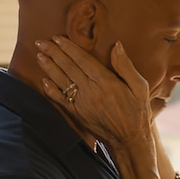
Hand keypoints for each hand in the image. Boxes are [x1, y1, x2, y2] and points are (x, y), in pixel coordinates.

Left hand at [36, 36, 151, 152]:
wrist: (129, 140)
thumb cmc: (137, 112)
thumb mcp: (140, 87)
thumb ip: (126, 66)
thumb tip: (117, 45)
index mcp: (106, 81)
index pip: (82, 59)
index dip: (68, 48)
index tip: (57, 38)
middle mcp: (91, 91)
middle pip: (68, 67)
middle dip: (53, 52)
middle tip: (40, 42)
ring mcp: (82, 103)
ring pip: (61, 81)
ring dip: (49, 67)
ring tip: (39, 55)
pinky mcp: (77, 114)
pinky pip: (60, 100)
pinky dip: (51, 90)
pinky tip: (44, 80)